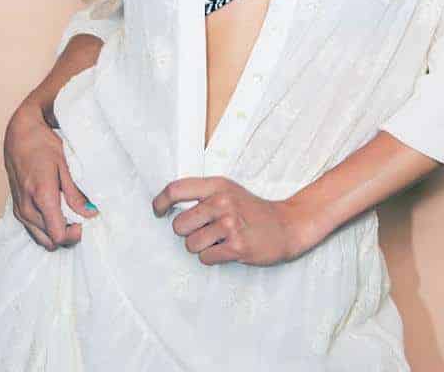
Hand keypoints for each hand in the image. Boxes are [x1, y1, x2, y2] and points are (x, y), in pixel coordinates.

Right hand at [3, 99, 98, 251]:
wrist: (19, 135)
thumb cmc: (43, 144)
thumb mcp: (65, 165)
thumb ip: (75, 193)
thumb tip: (91, 213)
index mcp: (41, 196)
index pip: (58, 234)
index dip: (75, 233)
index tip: (86, 221)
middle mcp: (27, 208)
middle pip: (51, 241)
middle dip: (69, 235)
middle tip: (82, 219)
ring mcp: (20, 210)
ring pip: (41, 239)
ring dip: (57, 233)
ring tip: (71, 215)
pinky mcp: (17, 209)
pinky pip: (33, 229)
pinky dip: (47, 227)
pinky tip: (58, 212)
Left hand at [152, 176, 305, 265]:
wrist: (286, 225)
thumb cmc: (252, 210)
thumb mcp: (228, 191)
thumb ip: (203, 195)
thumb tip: (169, 207)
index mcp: (217, 185)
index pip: (176, 189)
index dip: (160, 201)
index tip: (157, 211)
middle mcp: (222, 202)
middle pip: (179, 225)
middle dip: (187, 233)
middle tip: (205, 231)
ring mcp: (230, 224)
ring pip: (191, 245)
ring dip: (201, 247)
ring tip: (219, 240)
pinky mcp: (237, 246)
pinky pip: (206, 258)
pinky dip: (213, 257)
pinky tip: (228, 249)